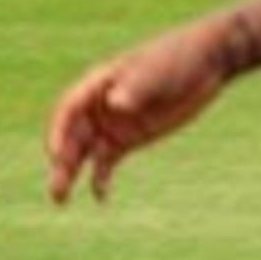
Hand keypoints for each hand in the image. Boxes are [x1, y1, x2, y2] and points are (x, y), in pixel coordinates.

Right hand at [43, 14, 250, 204]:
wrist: (204, 62)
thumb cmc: (175, 59)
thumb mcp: (155, 73)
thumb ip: (134, 89)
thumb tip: (115, 103)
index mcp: (98, 83)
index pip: (69, 109)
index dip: (58, 132)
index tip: (56, 155)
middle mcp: (100, 105)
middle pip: (72, 136)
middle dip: (62, 162)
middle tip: (56, 190)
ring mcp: (113, 123)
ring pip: (85, 151)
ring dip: (72, 174)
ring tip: (60, 199)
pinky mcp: (129, 137)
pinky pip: (107, 161)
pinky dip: (100, 178)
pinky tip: (100, 197)